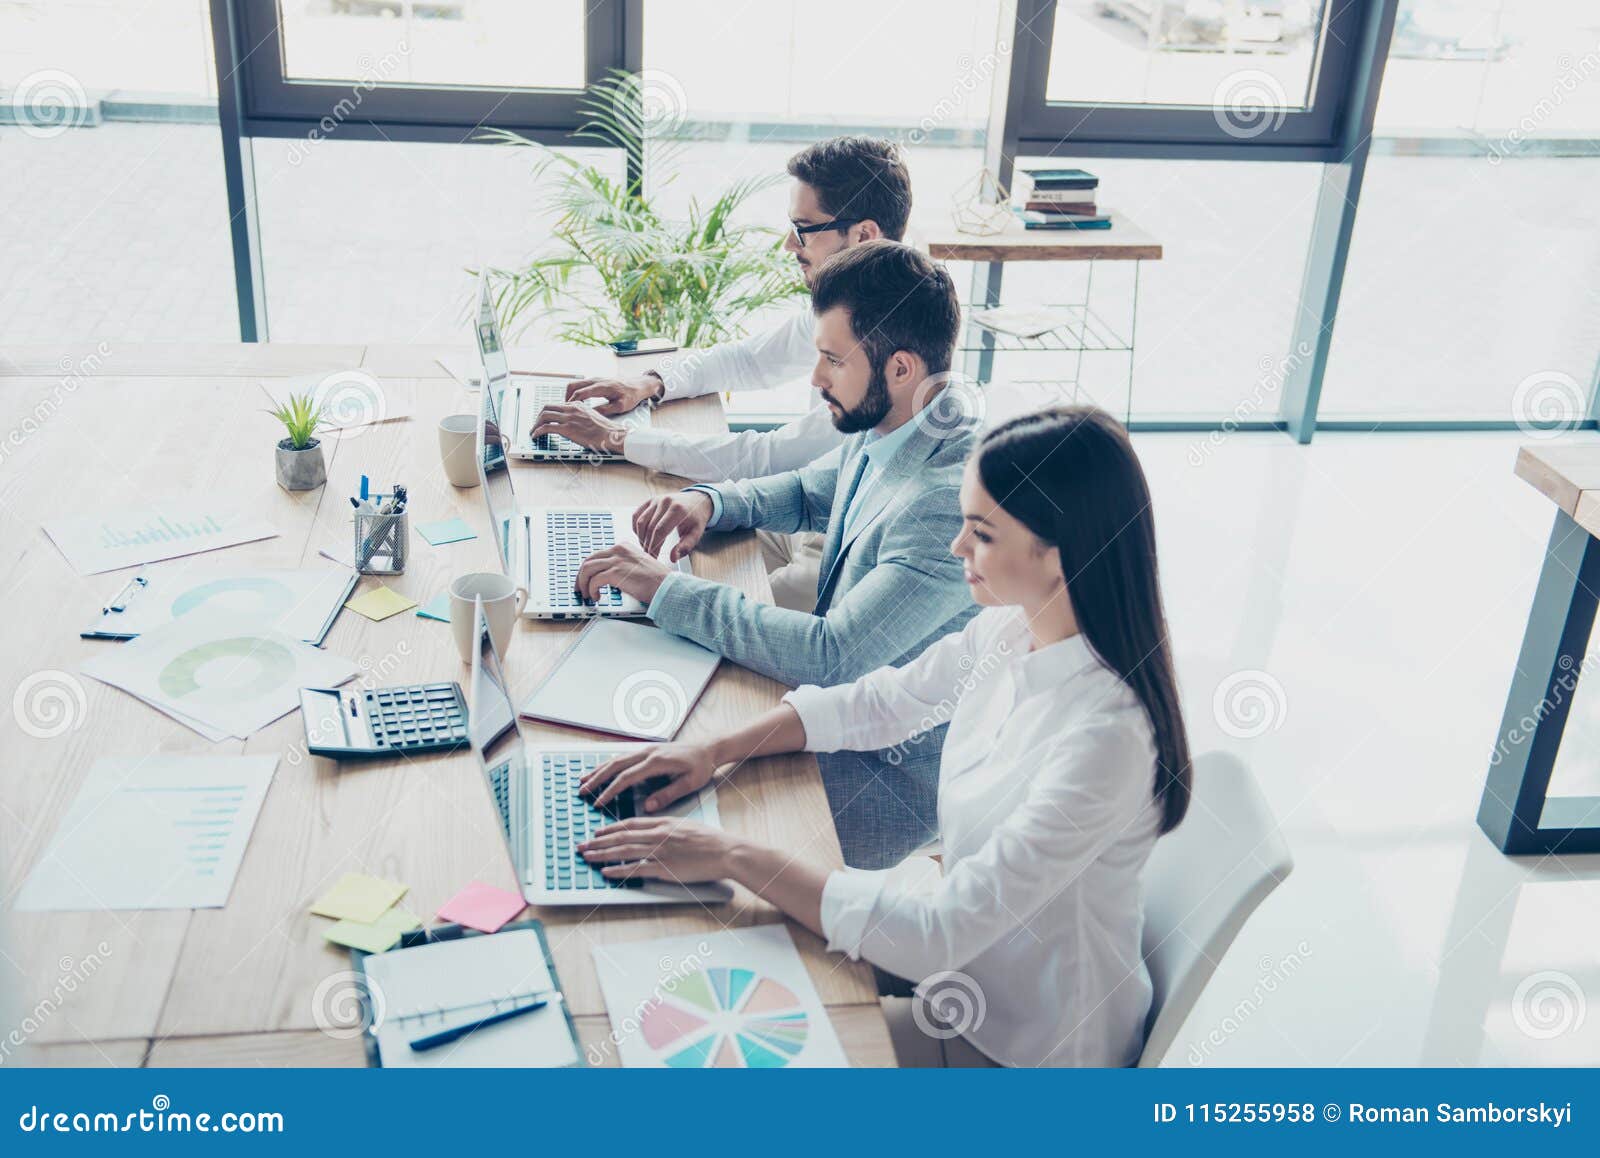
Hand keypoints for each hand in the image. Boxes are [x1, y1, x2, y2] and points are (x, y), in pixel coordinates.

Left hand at [530, 402, 626, 452]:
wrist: (611, 435)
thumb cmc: (606, 430)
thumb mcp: (592, 417)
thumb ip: (581, 417)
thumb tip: (574, 424)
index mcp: (577, 405)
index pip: (557, 405)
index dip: (547, 412)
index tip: (544, 419)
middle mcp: (571, 408)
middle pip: (547, 407)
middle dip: (539, 416)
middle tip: (536, 425)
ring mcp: (569, 418)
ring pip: (544, 416)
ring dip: (536, 424)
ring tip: (533, 432)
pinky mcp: (567, 429)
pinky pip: (547, 428)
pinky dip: (538, 432)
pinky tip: (536, 436)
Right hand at [565, 374, 661, 415]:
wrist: (637, 385)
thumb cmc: (631, 395)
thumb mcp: (620, 406)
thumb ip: (605, 410)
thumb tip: (591, 415)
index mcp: (602, 387)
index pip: (580, 393)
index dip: (571, 403)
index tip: (567, 412)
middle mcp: (596, 380)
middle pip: (573, 386)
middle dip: (566, 398)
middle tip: (565, 410)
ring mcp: (595, 379)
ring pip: (575, 384)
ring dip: (569, 395)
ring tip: (570, 408)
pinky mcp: (595, 381)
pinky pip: (580, 385)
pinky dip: (575, 393)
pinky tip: (577, 403)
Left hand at [575, 542, 670, 604]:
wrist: (666, 586)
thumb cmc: (656, 580)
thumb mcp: (636, 566)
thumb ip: (621, 567)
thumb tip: (604, 577)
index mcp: (623, 547)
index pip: (597, 555)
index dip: (587, 570)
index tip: (584, 580)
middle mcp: (618, 550)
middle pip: (588, 560)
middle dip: (580, 576)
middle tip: (579, 589)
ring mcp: (617, 560)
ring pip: (587, 569)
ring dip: (583, 584)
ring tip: (587, 595)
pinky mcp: (616, 572)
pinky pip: (594, 580)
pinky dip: (591, 590)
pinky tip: (597, 597)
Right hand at [579, 741, 717, 810]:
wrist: (708, 748)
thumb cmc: (701, 767)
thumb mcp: (690, 783)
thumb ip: (668, 794)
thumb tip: (647, 806)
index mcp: (656, 762)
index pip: (627, 777)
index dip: (610, 790)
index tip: (598, 803)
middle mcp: (647, 753)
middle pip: (615, 765)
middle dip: (596, 778)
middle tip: (581, 792)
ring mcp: (645, 749)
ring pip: (616, 759)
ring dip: (598, 770)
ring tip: (582, 781)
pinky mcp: (646, 750)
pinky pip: (622, 757)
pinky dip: (608, 765)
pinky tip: (599, 771)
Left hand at [579, 817, 739, 883]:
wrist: (725, 851)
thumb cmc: (710, 840)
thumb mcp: (686, 825)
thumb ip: (667, 827)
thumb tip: (653, 830)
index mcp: (663, 823)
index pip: (630, 824)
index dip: (610, 828)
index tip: (597, 832)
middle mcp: (658, 835)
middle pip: (621, 837)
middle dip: (598, 841)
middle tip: (582, 845)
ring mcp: (660, 852)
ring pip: (624, 851)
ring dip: (602, 854)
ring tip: (587, 856)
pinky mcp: (664, 868)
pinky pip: (636, 869)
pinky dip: (618, 870)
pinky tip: (606, 871)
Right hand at [633, 491, 712, 559]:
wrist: (696, 500)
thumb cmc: (696, 518)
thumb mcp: (696, 533)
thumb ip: (685, 546)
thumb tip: (673, 558)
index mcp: (678, 509)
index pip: (660, 531)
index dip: (654, 546)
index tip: (654, 557)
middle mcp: (665, 502)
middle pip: (649, 527)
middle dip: (647, 544)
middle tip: (649, 556)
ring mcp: (656, 500)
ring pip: (640, 521)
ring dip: (641, 537)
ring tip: (646, 547)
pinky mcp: (650, 500)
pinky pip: (637, 515)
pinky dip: (636, 527)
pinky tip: (642, 536)